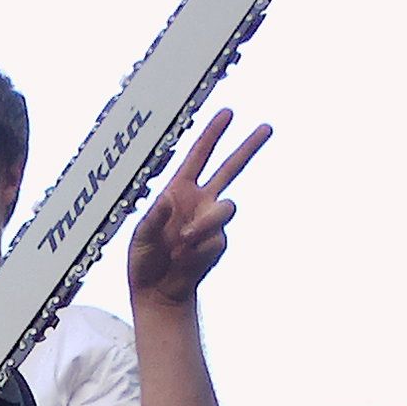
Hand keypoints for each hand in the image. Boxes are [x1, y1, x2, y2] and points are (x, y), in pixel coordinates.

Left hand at [127, 109, 270, 306]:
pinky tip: (183, 259)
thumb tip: (168, 200)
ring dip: (205, 223)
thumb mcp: (139, 237)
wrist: (158, 292)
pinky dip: (197, 249)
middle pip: (230, 169)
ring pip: (226, 208)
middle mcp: (199, 201)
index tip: (227, 113)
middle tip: (267, 128)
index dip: (212, 134)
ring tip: (181, 241)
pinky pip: (216, 238)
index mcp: (179, 190)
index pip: (198, 156)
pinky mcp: (218, 242)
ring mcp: (211, 222)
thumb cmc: (144, 261)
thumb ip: (152, 218)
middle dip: (248, 148)